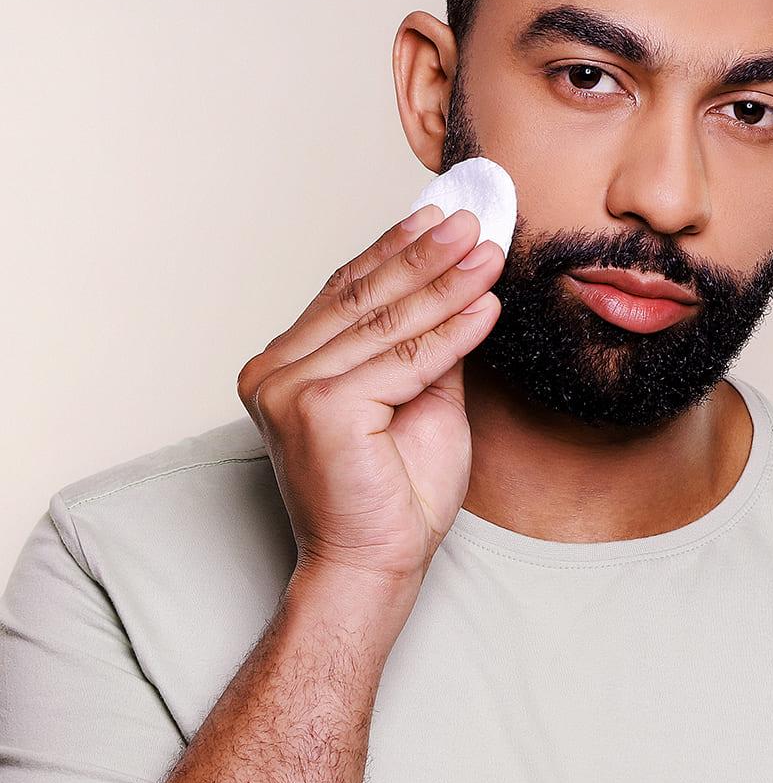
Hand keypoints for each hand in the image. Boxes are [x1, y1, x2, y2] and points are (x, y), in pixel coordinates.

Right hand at [236, 204, 503, 597]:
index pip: (347, 292)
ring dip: (446, 283)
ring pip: (388, 323)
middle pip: (366, 298)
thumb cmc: (394, 494)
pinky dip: (451, 332)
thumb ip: (425, 345)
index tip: (440, 217)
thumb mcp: (417, 399)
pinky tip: (484, 304)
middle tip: (473, 221)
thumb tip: (459, 287)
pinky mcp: (318, 407)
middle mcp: (275, 371)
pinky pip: (404, 360)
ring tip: (488, 252)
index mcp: (286, 366)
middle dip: (426, 256)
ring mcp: (290, 388)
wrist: (375, 565)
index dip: (396, 250)